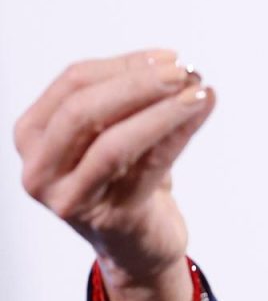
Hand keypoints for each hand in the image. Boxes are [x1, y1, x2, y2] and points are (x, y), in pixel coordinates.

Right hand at [14, 48, 215, 287]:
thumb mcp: (118, 130)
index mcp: (33, 136)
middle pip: (83, 110)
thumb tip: (177, 67)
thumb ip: (133, 98)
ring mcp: (70, 199)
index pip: (72, 83)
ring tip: (199, 92)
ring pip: (114, 143)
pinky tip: (202, 112)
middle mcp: (39, 170)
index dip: (123, 64)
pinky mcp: (111, 218)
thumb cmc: (125, 177)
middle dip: (138, 84)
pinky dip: (179, 133)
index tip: (170, 56)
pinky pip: (149, 168)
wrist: (139, 243)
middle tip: (184, 72)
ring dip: (163, 110)